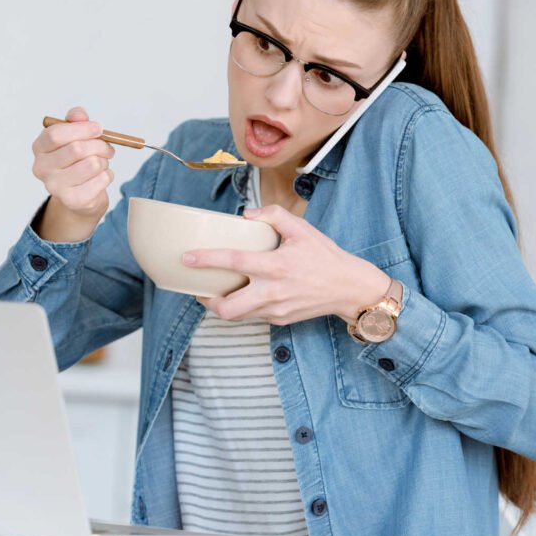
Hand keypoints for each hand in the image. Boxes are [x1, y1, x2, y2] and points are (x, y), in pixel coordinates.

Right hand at [31, 106, 115, 219]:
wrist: (79, 194)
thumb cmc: (76, 160)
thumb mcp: (74, 135)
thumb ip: (76, 120)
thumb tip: (79, 115)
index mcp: (39, 148)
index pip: (55, 134)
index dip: (81, 129)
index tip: (98, 128)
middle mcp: (42, 168)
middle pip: (76, 149)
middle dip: (99, 145)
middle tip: (107, 148)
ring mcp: (55, 187)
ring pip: (92, 164)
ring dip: (104, 161)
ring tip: (101, 162)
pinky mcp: (73, 200)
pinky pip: (101, 180)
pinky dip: (107, 175)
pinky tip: (100, 177)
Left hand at [182, 205, 390, 324]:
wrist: (349, 288)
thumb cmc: (325, 256)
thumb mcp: (302, 228)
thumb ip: (273, 215)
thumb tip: (246, 215)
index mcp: (277, 266)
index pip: (234, 262)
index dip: (207, 260)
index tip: (187, 258)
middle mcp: (273, 292)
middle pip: (227, 308)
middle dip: (206, 300)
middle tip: (198, 288)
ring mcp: (276, 310)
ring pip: (236, 317)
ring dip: (220, 306)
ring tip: (213, 292)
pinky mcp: (279, 320)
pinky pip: (251, 317)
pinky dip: (240, 308)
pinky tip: (240, 295)